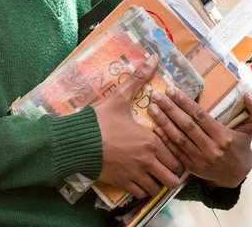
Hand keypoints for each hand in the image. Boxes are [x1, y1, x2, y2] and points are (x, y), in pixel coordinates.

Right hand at [91, 55, 182, 198]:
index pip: (176, 156)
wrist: (76, 141)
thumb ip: (138, 79)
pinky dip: (141, 188)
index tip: (169, 150)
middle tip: (163, 164)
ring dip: (156, 182)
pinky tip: (137, 179)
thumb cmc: (99, 120)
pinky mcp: (122, 184)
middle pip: (172, 177)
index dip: (175, 155)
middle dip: (169, 172)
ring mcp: (135, 175)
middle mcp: (147, 161)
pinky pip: (141, 193)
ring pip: (157, 188)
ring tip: (151, 173)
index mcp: (151, 141)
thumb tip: (152, 58)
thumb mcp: (119, 98)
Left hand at [148, 88, 251, 187]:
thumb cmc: (240, 145)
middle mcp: (211, 149)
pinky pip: (175, 151)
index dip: (185, 103)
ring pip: (178, 138)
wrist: (236, 175)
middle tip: (156, 94)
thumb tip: (250, 94)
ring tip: (152, 107)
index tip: (172, 89)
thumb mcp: (251, 129)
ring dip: (163, 122)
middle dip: (170, 109)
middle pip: (187, 126)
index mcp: (224, 137)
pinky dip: (164, 139)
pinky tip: (154, 127)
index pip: (201, 116)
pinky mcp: (191, 167)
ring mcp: (200, 160)